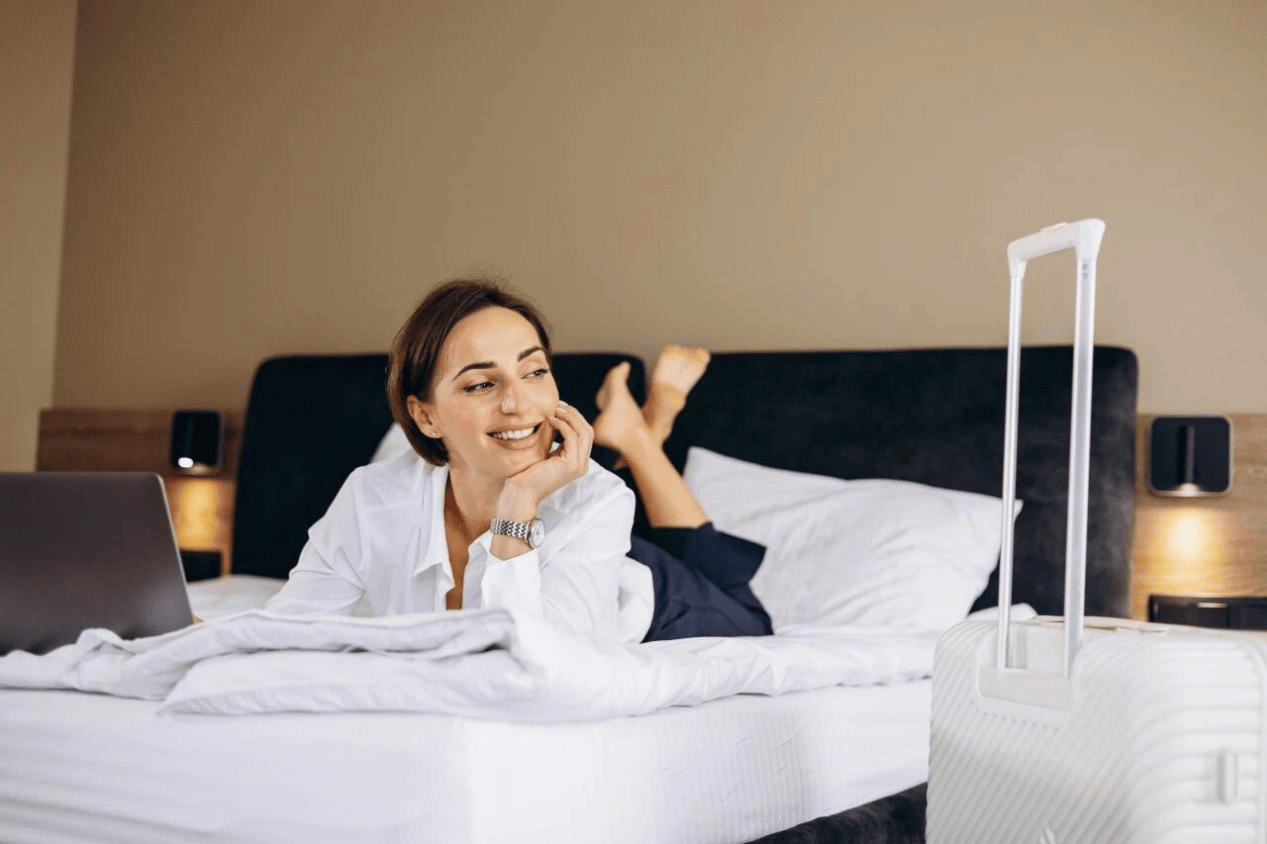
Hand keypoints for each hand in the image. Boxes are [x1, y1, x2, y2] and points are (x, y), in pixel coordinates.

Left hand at [496, 401, 593, 520]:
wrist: (522, 493)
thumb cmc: (529, 474)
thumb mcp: (547, 452)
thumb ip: (556, 439)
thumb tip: (556, 415)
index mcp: (578, 462)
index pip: (585, 434)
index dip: (575, 418)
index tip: (560, 407)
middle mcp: (582, 464)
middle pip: (588, 431)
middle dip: (574, 414)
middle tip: (558, 404)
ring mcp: (579, 465)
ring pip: (584, 432)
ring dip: (569, 417)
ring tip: (554, 409)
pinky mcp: (571, 464)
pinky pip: (572, 436)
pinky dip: (562, 424)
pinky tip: (550, 420)